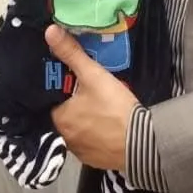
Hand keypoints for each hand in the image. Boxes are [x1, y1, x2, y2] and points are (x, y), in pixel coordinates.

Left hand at [46, 25, 136, 170]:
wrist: (143, 143)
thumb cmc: (115, 108)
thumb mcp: (93, 76)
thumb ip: (72, 54)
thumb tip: (49, 32)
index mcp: (58, 119)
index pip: (49, 101)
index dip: (57, 90)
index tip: (66, 82)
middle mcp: (63, 138)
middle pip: (62, 116)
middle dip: (70, 106)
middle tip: (83, 93)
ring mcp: (79, 152)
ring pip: (75, 131)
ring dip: (82, 122)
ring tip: (94, 108)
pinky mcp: (94, 160)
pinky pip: (88, 144)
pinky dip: (93, 136)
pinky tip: (104, 126)